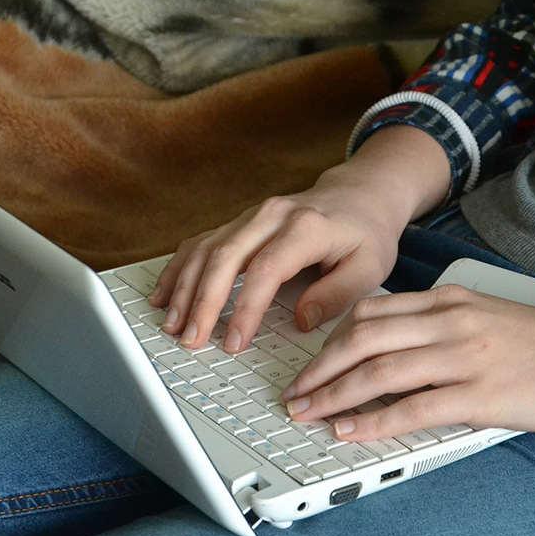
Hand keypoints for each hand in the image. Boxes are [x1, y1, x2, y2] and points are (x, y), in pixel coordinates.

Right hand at [148, 125, 450, 353]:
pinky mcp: (238, 222)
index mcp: (306, 227)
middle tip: (190, 338)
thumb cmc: (366, 233)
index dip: (245, 308)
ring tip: (171, 324)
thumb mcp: (370, 267)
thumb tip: (301, 321)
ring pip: (206, 249)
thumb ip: (337, 295)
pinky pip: (200, 242)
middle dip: (202, 301)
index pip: (266, 270)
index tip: (234, 341)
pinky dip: (178, 269)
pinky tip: (164, 294)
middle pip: (225, 257)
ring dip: (184, 287)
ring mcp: (250, 216)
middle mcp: (272, 216)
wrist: (360, 194)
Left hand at [280, 285, 534, 441]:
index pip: (370, 312)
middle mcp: (451, 321)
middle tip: (293, 393)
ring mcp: (467, 356)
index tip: (308, 363)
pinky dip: (372, 421)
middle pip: (361, 338)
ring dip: (333, 395)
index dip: (329, 340)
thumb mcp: (489, 318)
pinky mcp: (484, 394)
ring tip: (306, 413)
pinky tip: (349, 430)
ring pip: (378, 371)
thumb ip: (444, 326)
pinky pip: (413, 407)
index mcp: (450, 299)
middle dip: (318, 368)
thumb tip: (396, 349)